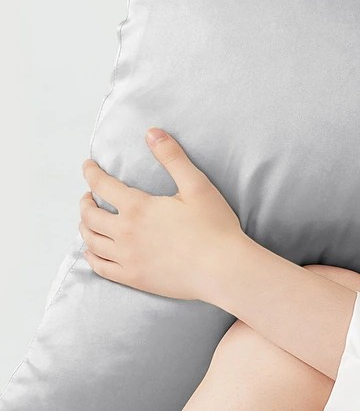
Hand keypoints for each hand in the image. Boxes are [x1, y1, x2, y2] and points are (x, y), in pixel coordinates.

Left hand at [79, 128, 245, 302]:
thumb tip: (152, 132)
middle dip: (86, 201)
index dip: (92, 173)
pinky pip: (100, 267)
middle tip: (89, 195)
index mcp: (138, 208)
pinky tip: (93, 249)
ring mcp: (127, 258)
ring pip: (91, 241)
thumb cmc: (215, 227)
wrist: (223, 269)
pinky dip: (91, 255)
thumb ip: (173, 158)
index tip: (88, 166)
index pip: (102, 185)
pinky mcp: (133, 277)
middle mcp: (125, 233)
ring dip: (85, 226)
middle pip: (90, 215)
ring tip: (89, 220)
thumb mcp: (197, 186)